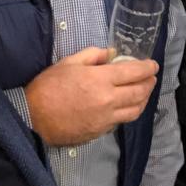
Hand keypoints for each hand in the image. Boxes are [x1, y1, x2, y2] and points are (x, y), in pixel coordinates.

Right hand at [24, 47, 157, 145]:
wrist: (32, 118)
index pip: (133, 72)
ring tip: (144, 92)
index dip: (147, 68)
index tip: (153, 65)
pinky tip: (127, 106)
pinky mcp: (100, 131)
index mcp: (100, 80)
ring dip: (144, 100)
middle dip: (149, 83)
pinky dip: (129, 111)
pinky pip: (121, 121)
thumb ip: (93, 56)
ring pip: (135, 110)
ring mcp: (106, 118)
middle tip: (151, 78)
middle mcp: (108, 100)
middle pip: (139, 92)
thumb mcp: (68, 63)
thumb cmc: (47, 87)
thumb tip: (111, 53)